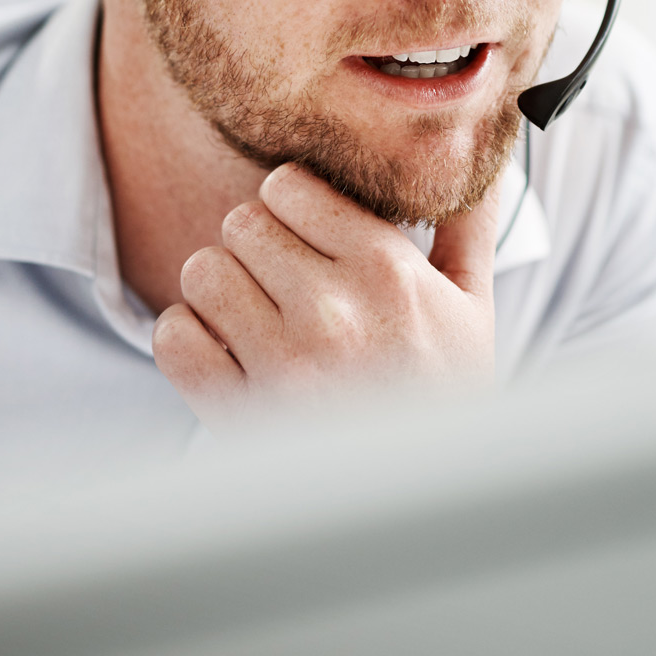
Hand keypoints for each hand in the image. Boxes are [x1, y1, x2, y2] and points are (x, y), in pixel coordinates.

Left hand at [153, 162, 497, 428]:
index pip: (288, 185)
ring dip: (219, 291)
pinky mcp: (239, 413)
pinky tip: (222, 354)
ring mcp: (283, 364)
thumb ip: (468, 228)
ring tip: (252, 318)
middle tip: (280, 283)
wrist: (422, 499)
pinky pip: (173, 337)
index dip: (289, 205)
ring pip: (201, 271)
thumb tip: (482, 157)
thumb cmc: (445, 398)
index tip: (304, 236)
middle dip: (256, 247)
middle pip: (241, 222)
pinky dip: (185, 339)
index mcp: (387, 272)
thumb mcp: (472, 309)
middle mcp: (333, 311)